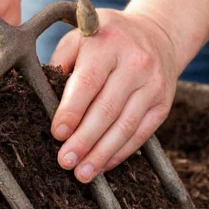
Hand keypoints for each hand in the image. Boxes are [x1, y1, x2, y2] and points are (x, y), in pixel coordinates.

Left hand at [50, 9, 185, 182]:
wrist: (158, 34)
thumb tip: (44, 102)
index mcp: (108, 43)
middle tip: (65, 161)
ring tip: (82, 173)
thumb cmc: (105, 40)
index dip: (72, 111)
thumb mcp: (79, 37)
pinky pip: (141, 133)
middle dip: (84, 140)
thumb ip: (61, 64)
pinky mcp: (163, 103)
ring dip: (102, 154)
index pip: (88, 82)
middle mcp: (135, 63)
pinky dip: (120, 152)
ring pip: (125, 126)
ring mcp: (153, 85)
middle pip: (107, 109)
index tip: (57, 134)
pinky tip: (103, 165)